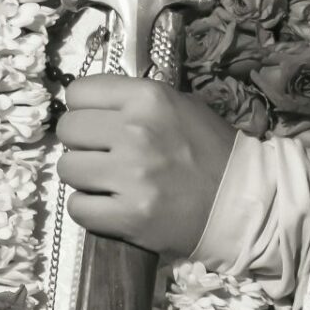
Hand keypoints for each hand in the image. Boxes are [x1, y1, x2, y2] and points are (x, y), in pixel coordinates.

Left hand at [56, 76, 236, 257]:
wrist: (242, 202)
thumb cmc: (210, 149)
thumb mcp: (179, 105)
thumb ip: (134, 100)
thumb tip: (91, 104)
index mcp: (148, 98)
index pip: (78, 92)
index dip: (83, 108)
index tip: (95, 121)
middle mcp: (135, 132)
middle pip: (68, 130)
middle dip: (80, 142)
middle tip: (100, 154)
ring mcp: (130, 176)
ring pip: (67, 169)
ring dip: (82, 176)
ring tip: (105, 180)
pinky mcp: (129, 217)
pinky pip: (77, 207)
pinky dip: (87, 208)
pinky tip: (107, 204)